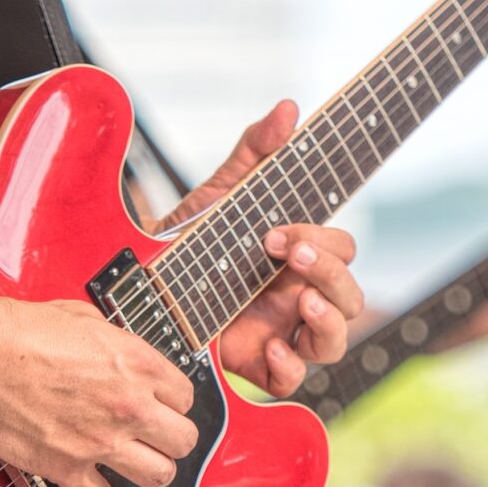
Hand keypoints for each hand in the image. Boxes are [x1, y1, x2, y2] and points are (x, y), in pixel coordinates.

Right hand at [0, 294, 198, 486]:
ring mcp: (101, 441)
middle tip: (159, 437)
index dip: (173, 402)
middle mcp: (129, 407)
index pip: (185, 397)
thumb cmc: (23, 331)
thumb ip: (116, 345)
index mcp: (138, 366)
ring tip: (144, 468)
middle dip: (173, 439)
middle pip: (183, 440)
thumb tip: (121, 354)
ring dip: (154, 472)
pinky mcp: (68, 466)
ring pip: (159, 474)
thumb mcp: (86, 320)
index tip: (163, 405)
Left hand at [164, 102, 366, 394]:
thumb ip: (255, 151)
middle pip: (350, 296)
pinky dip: (290, 367)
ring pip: (335, 340)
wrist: (136, 284)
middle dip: (331, 274)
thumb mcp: (219, 191)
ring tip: (303, 303)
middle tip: (291, 256)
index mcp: (300, 257)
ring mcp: (281, 333)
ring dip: (329, 321)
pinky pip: (292, 379)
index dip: (325, 241)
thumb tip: (289, 107)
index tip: (281, 231)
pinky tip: (270, 349)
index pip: (342, 250)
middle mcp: (298, 296)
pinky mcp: (255, 366)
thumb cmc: (188, 240)